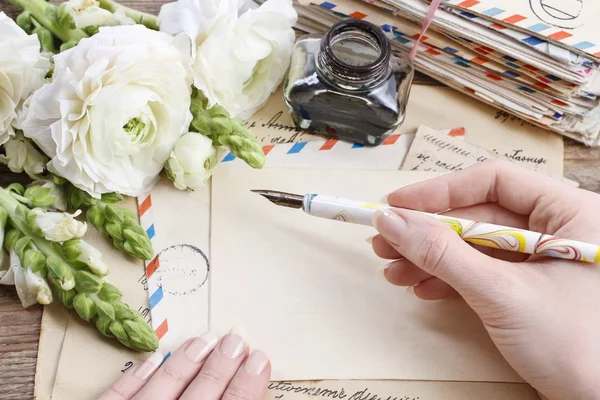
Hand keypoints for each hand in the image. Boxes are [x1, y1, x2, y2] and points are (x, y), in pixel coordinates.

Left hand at [99, 331, 269, 399]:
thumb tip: (250, 388)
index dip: (248, 384)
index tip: (260, 358)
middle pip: (203, 395)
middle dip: (222, 365)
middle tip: (237, 337)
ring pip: (163, 390)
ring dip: (186, 363)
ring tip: (204, 338)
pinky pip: (118, 398)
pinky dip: (135, 379)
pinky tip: (153, 360)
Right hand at [371, 160, 599, 399]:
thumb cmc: (577, 349)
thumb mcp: (501, 293)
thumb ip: (443, 253)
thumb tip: (392, 220)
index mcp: (571, 213)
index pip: (495, 181)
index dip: (440, 190)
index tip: (398, 205)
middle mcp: (559, 229)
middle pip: (480, 214)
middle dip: (428, 233)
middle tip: (385, 241)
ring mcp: (544, 260)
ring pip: (476, 245)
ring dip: (432, 258)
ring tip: (394, 271)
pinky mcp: (531, 287)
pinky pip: (484, 271)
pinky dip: (450, 279)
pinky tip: (423, 289)